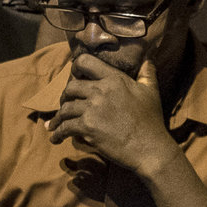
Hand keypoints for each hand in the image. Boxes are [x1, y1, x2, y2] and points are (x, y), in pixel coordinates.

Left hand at [48, 52, 178, 172]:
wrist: (149, 148)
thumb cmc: (151, 121)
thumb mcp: (151, 92)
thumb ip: (147, 73)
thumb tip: (148, 59)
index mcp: (114, 79)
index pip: (85, 62)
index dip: (75, 68)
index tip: (73, 76)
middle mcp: (100, 90)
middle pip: (70, 87)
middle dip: (64, 96)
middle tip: (64, 104)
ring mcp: (92, 109)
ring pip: (65, 109)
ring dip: (58, 118)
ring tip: (55, 125)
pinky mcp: (87, 127)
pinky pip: (65, 127)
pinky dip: (58, 133)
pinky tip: (55, 138)